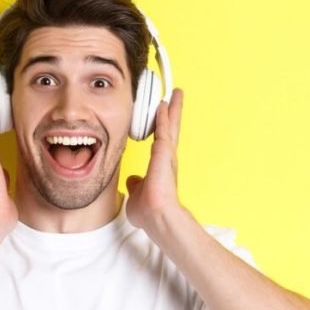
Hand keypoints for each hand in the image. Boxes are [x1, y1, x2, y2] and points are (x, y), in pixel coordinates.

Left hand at [125, 88, 183, 231]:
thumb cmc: (149, 211)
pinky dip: (162, 117)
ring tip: (175, 94)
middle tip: (175, 97)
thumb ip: (136, 185)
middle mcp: (166, 159)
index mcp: (160, 167)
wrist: (156, 216)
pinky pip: (162, 130)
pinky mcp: (164, 154)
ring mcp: (167, 156)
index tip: (162, 116)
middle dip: (172, 113)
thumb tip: (133, 180)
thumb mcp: (137, 194)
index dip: (162, 128)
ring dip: (172, 109)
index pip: (161, 141)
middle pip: (170, 129)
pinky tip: (162, 104)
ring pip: (169, 126)